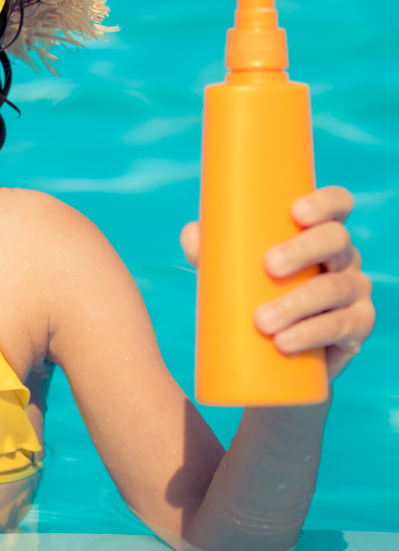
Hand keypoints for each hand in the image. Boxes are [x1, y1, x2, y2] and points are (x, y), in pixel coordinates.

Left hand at [180, 187, 374, 379]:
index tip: (296, 212)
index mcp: (318, 230)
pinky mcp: (357, 327)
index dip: (325, 202)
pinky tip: (285, 342)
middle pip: (336, 241)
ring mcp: (354, 291)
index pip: (337, 203)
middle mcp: (343, 256)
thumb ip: (209, 246)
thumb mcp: (230, 265)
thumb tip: (193, 232)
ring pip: (335, 287)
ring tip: (262, 320)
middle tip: (268, 266)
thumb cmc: (252, 288)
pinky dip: (310, 334)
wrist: (274, 348)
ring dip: (298, 302)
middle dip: (303, 250)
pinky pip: (342, 327)